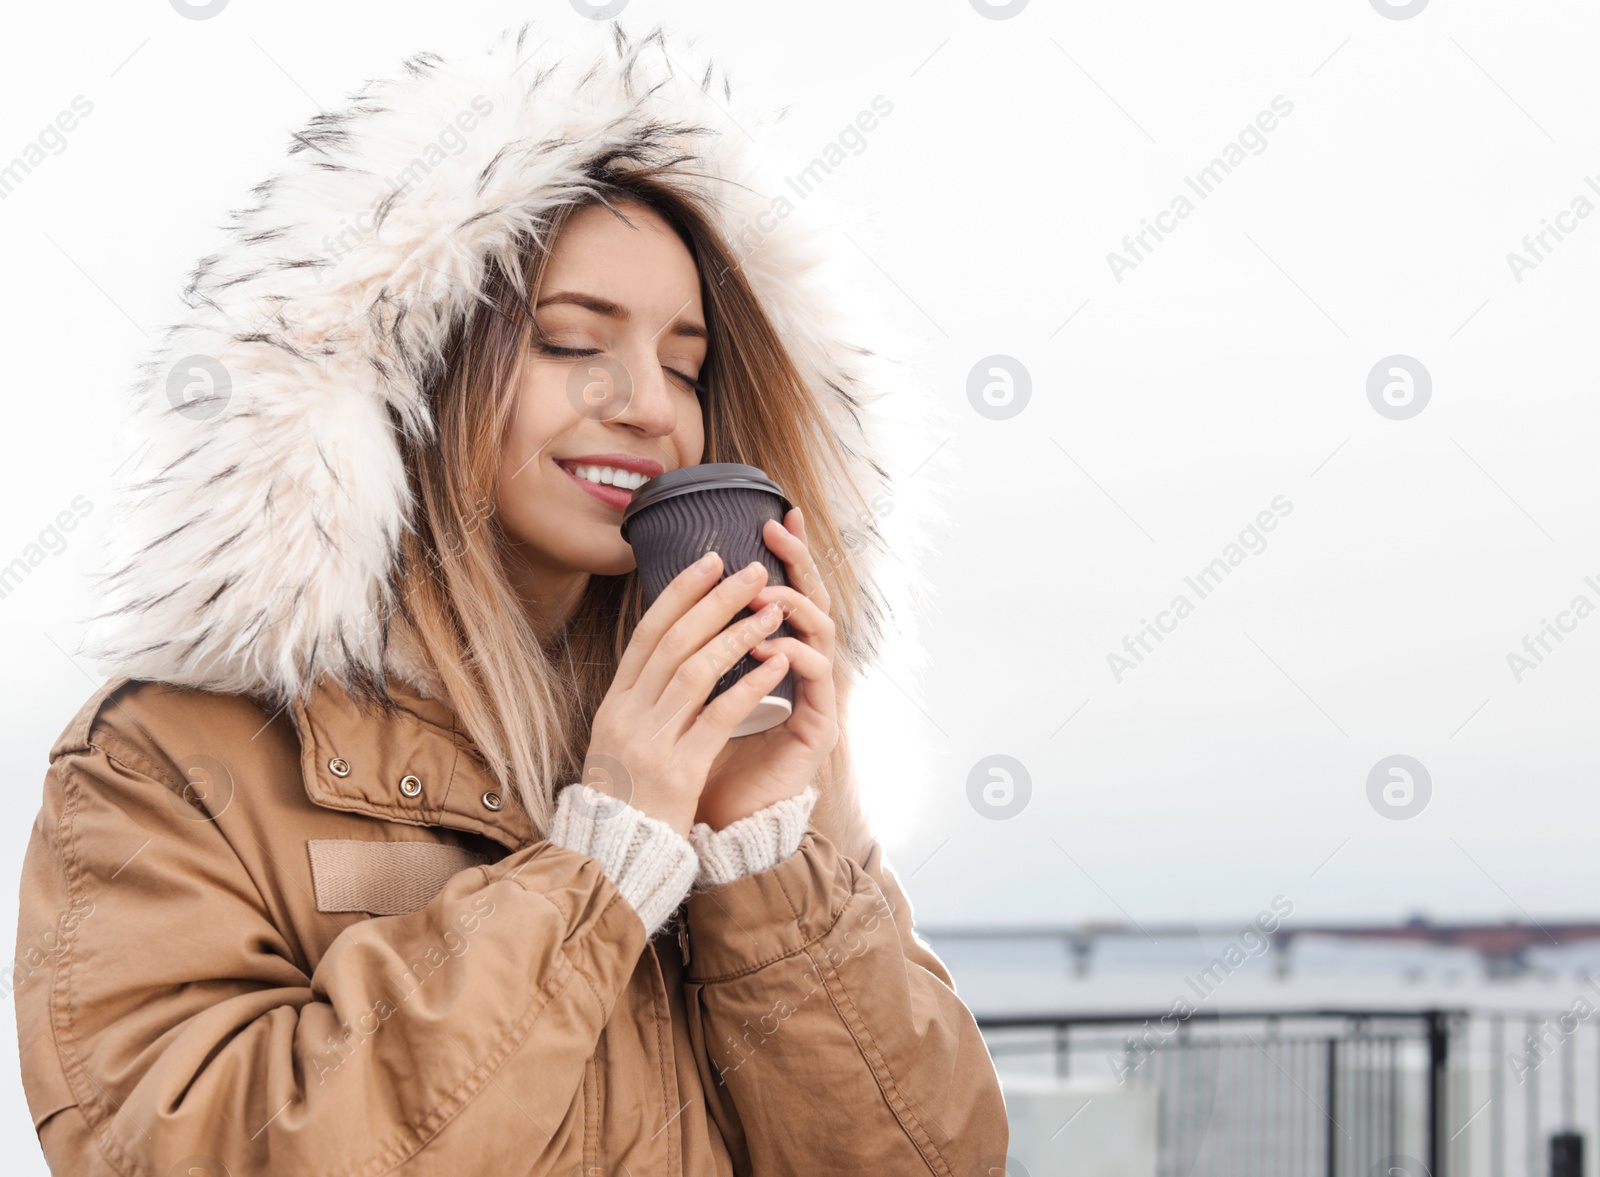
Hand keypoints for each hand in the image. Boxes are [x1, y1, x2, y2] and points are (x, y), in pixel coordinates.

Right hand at [581, 549, 792, 837]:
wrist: (614, 859)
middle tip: (751, 570)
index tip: (709, 560)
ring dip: (738, 634)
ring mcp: (651, 742)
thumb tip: (670, 655)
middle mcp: (628, 715)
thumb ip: (642, 702)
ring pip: (696, 670)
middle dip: (715, 600)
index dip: (680, 593)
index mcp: (615, 705)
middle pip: (674, 642)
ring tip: (771, 609)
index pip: (648, 634)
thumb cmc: (626, 802)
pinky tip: (777, 663)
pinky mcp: (679, 770)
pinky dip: (750, 685)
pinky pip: (718, 716)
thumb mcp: (619, 743)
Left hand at [696, 508, 840, 830]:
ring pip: (821, 632)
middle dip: (798, 562)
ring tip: (762, 591)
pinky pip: (817, 678)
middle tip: (776, 529)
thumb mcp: (693, 692)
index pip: (787, 595)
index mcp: (778, 658)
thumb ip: (698, 651)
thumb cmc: (704, 757)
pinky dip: (793, 656)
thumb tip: (676, 600)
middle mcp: (803, 672)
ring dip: (792, 605)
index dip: (786, 557)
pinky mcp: (820, 729)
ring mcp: (817, 698)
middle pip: (813, 601)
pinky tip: (768, 644)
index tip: (773, 516)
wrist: (718, 822)